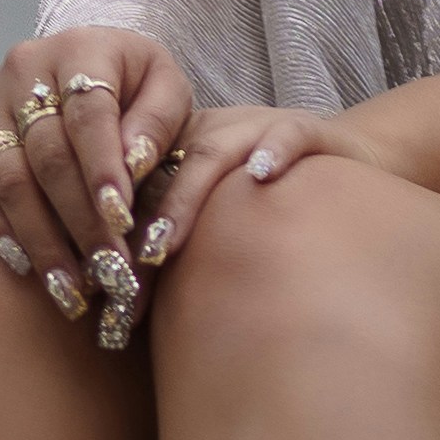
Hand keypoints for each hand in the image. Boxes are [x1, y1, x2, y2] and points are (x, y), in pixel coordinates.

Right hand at [0, 25, 198, 341]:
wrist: (85, 67)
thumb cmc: (138, 86)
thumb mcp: (166, 87)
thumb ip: (158, 119)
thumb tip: (133, 161)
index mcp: (82, 48)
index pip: (89, 114)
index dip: (103, 169)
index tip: (122, 220)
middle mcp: (26, 67)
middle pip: (49, 155)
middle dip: (80, 220)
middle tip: (109, 272)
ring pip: (9, 178)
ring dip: (42, 239)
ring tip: (73, 288)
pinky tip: (26, 265)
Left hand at [124, 96, 365, 292]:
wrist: (347, 165)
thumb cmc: (270, 206)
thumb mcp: (215, 221)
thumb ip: (169, 251)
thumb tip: (114, 313)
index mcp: (182, 146)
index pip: (136, 181)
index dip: (110, 227)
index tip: (91, 282)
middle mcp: (214, 130)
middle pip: (162, 168)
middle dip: (136, 220)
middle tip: (115, 272)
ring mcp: (259, 127)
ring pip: (213, 151)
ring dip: (184, 197)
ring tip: (162, 244)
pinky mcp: (309, 130)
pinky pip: (289, 135)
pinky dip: (275, 151)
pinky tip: (261, 175)